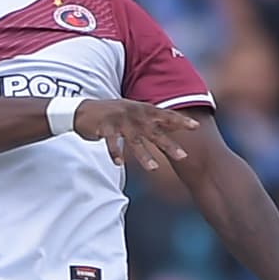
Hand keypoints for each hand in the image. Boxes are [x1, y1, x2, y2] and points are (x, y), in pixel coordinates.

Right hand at [74, 99, 198, 171]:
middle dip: (168, 145)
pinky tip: (119, 163)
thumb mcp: (132, 114)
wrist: (82, 111)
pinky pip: (111, 142)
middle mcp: (133, 114)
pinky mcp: (104, 127)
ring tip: (153, 168)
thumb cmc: (111, 115)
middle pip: (154, 131)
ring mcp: (119, 121)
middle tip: (182, 156)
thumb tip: (171, 126)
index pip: (164, 115)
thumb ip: (149, 121)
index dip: (180, 121)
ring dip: (144, 155)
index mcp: (142, 110)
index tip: (196, 126)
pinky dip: (115, 152)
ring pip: (134, 140)